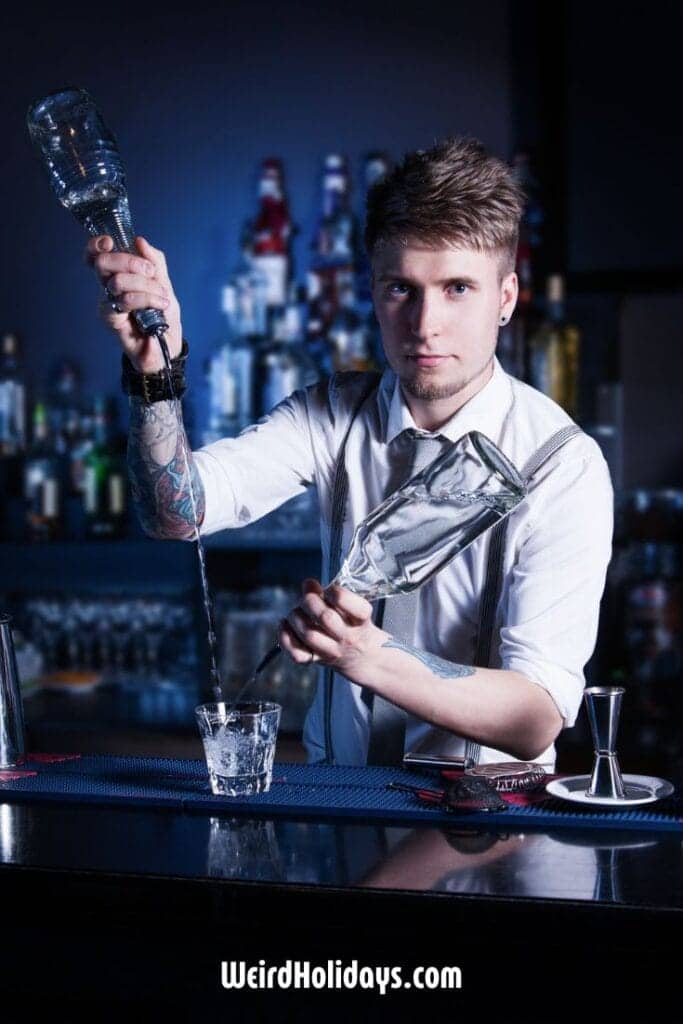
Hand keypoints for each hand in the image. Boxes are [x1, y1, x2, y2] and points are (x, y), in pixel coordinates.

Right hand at [85, 234, 182, 371]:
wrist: (168, 345)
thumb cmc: (163, 315)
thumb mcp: (165, 283)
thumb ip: (155, 262)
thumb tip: (139, 241)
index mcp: (118, 274)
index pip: (96, 255)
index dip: (97, 245)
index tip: (110, 241)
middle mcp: (108, 287)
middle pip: (102, 262)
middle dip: (129, 261)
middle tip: (150, 272)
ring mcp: (108, 303)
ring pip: (117, 281)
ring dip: (145, 285)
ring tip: (162, 297)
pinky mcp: (111, 319)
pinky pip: (125, 300)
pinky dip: (145, 299)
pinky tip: (159, 306)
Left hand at [278, 579, 384, 680]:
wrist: (361, 656)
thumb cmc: (352, 624)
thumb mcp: (351, 607)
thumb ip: (330, 593)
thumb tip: (308, 584)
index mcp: (361, 620)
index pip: (353, 606)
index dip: (336, 593)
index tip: (330, 591)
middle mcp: (348, 637)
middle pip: (326, 618)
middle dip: (310, 601)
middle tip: (307, 599)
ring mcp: (332, 651)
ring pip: (309, 634)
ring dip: (296, 617)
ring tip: (297, 612)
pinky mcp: (316, 660)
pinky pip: (297, 653)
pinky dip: (285, 636)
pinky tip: (285, 624)